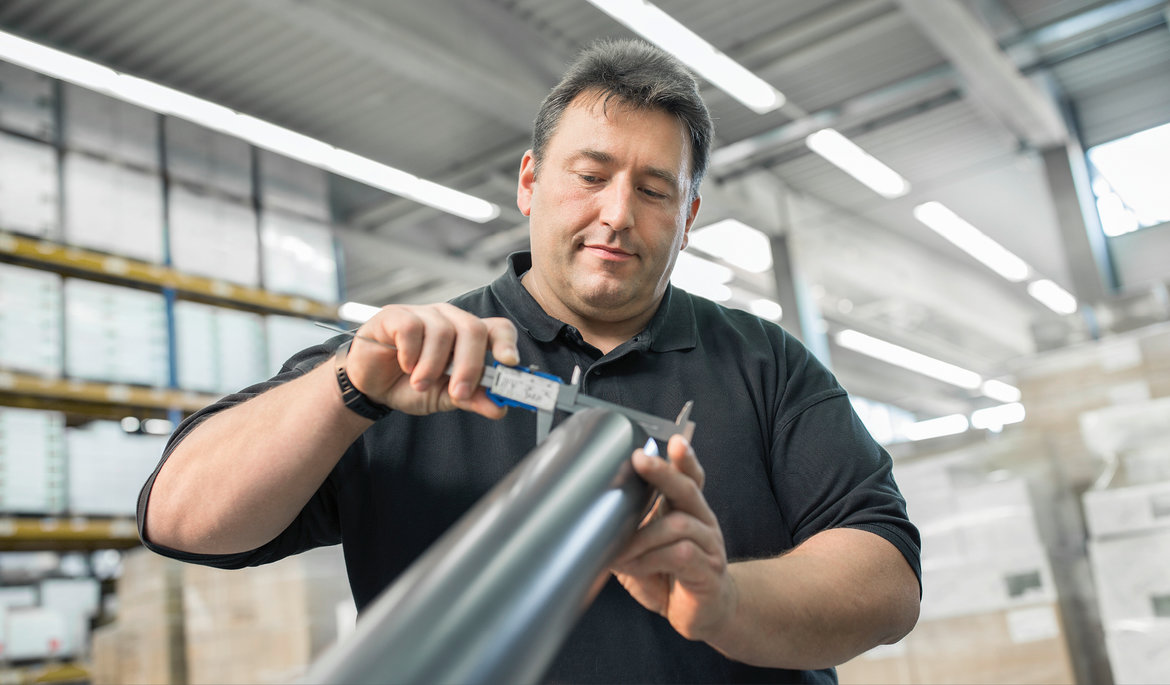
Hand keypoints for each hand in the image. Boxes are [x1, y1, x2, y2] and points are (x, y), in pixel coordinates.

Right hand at [342, 303, 518, 418]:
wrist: (371, 388)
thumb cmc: (411, 385)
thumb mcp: (446, 398)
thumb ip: (473, 399)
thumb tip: (499, 408)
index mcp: (468, 337)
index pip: (498, 328)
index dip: (507, 343)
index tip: (509, 362)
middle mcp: (450, 320)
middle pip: (473, 329)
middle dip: (469, 365)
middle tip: (457, 392)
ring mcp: (424, 314)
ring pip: (442, 331)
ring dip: (433, 366)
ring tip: (420, 384)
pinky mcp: (396, 315)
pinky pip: (412, 328)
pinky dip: (410, 353)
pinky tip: (404, 365)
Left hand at [611, 435, 736, 642]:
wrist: (702, 613)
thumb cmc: (670, 576)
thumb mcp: (643, 550)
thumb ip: (626, 533)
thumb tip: (589, 519)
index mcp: (688, 511)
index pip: (690, 477)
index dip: (683, 459)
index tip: (672, 440)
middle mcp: (703, 522)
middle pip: (687, 489)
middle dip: (663, 473)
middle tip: (640, 460)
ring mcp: (709, 546)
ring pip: (679, 525)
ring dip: (643, 536)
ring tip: (620, 551)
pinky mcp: (708, 572)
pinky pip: (681, 556)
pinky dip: (652, 559)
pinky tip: (636, 567)